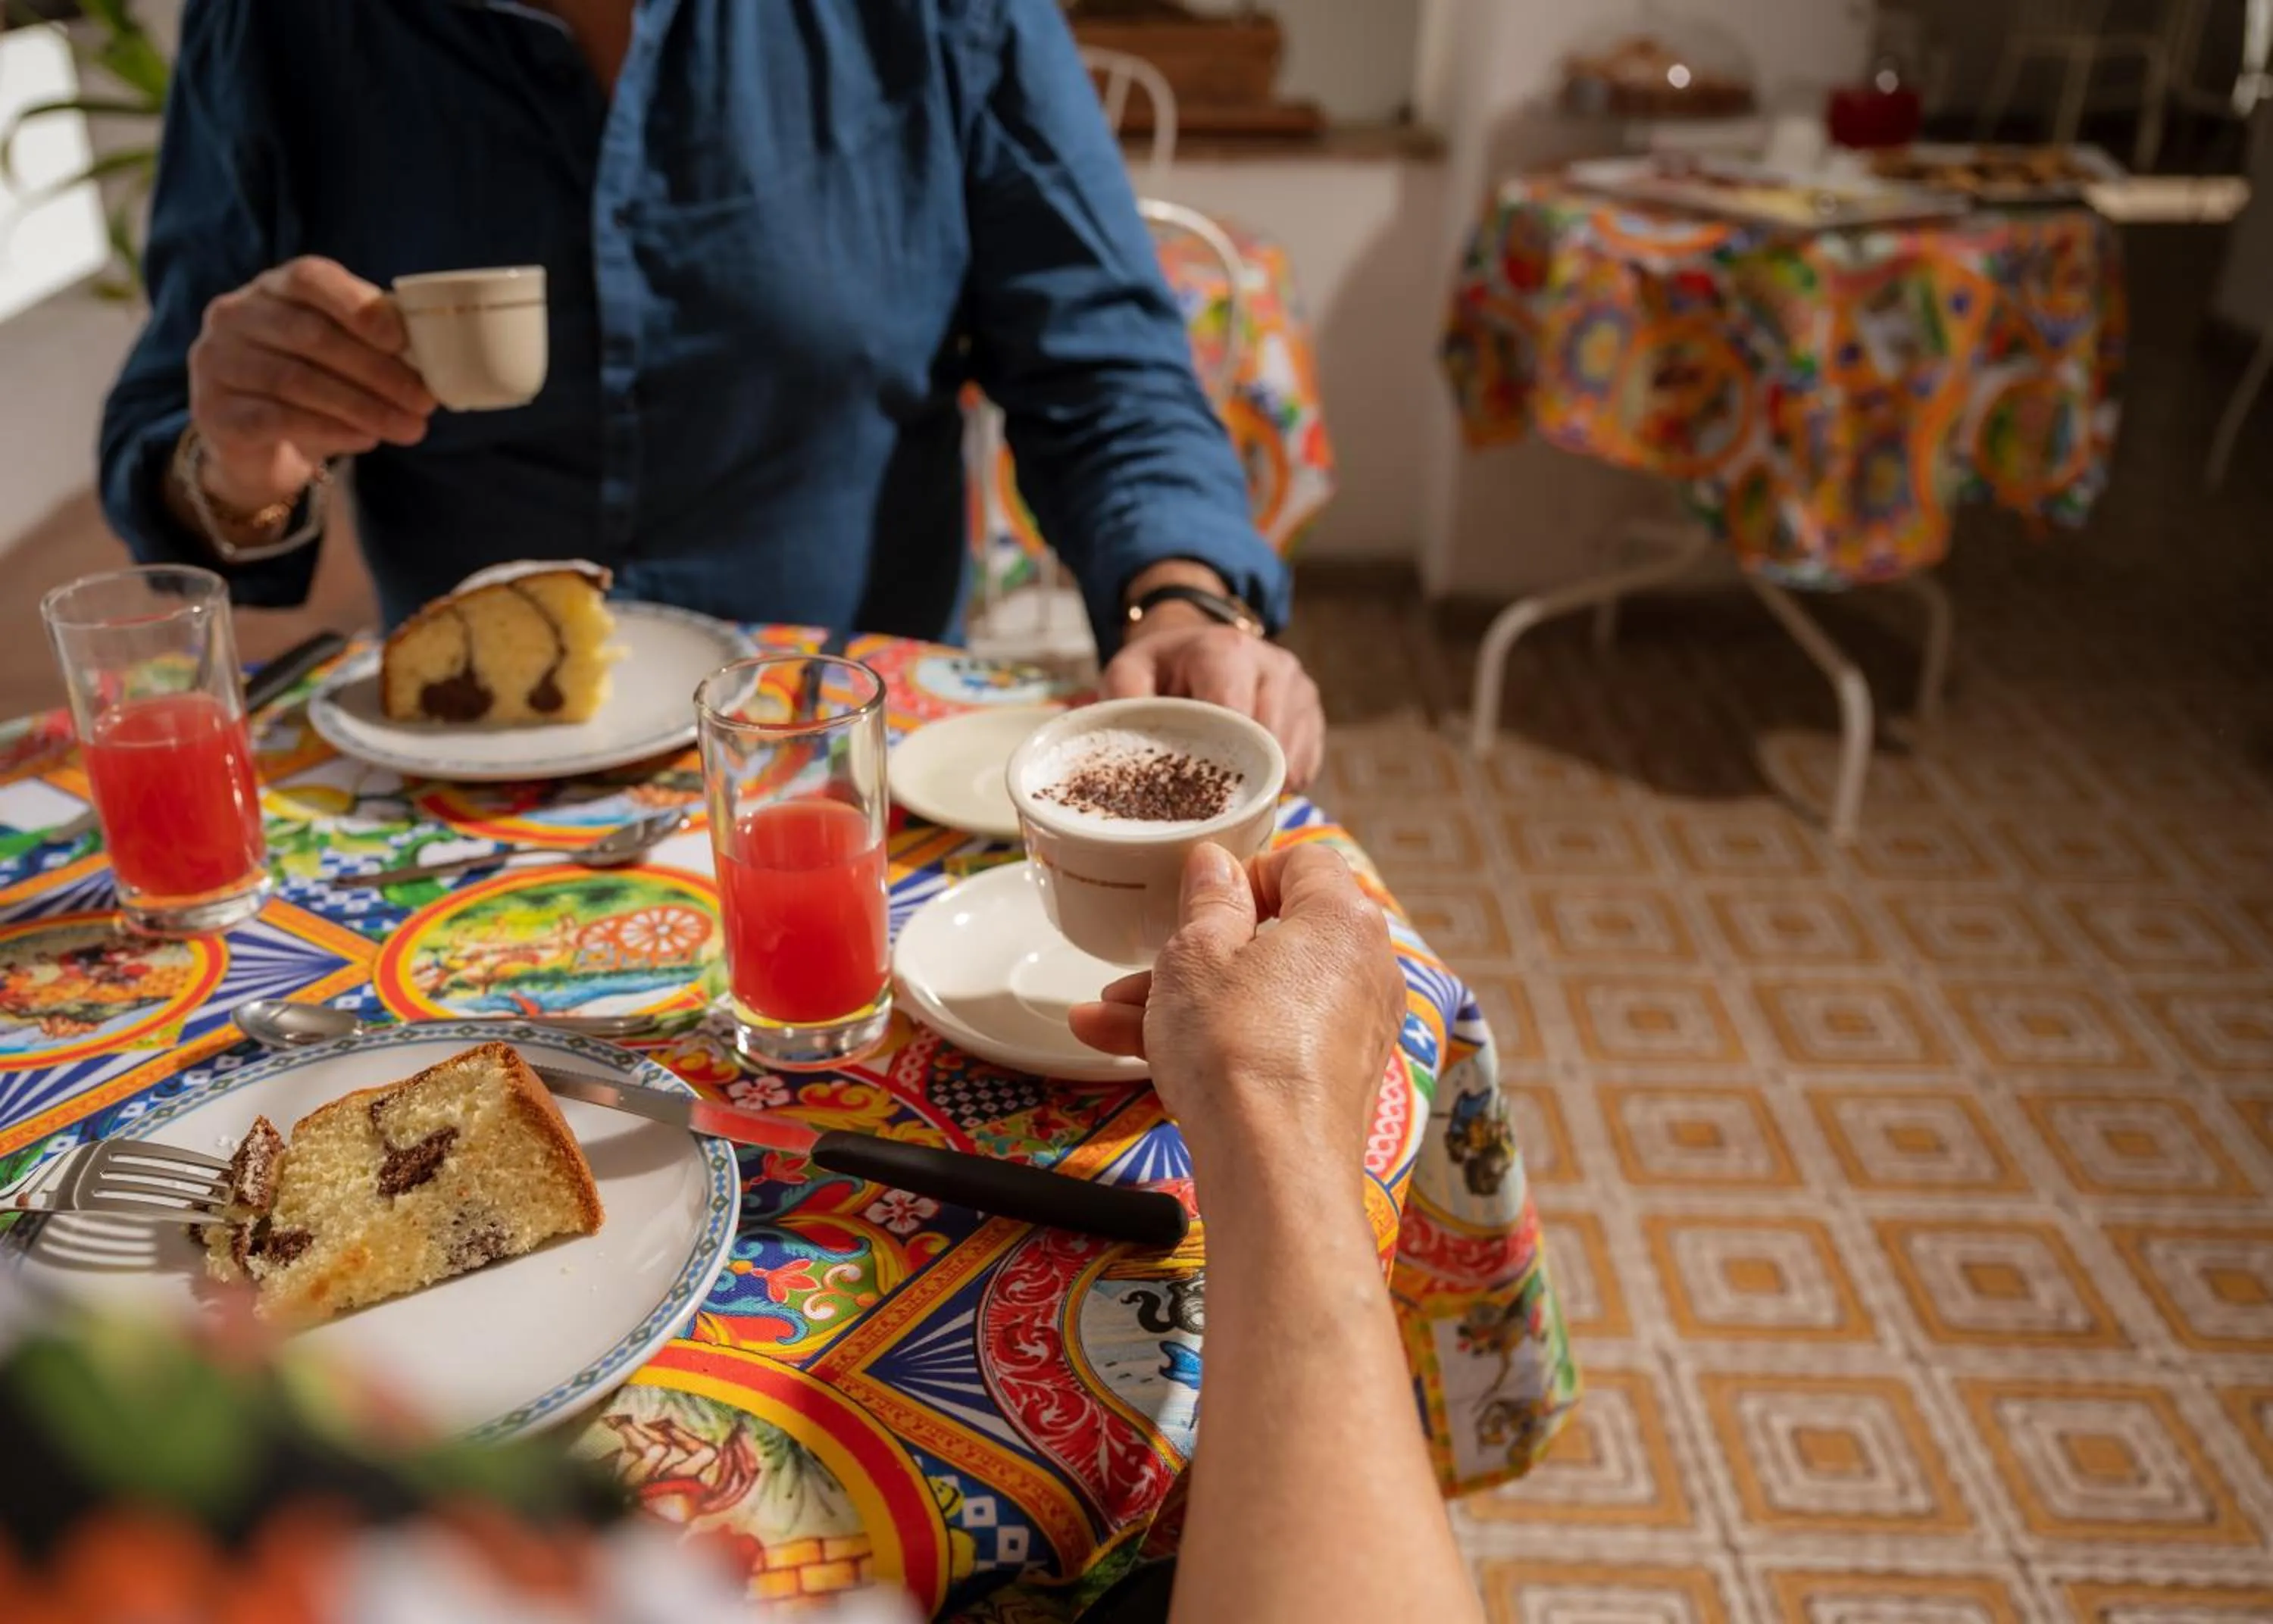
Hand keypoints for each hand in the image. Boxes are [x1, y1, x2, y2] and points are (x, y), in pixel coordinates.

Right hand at [188, 256, 434, 510]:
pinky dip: (330, 430)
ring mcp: (216, 362)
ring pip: (296, 380)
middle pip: (311, 335)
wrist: (256, 446)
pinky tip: (366, 439)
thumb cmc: (311, 388)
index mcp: (271, 288)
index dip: (356, 305)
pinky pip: (277, 419)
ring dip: (364, 407)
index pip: (309, 278)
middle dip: (377, 371)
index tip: (401, 340)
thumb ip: (372, 344)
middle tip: (424, 401)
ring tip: (409, 428)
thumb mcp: (340, 357)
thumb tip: (432, 356)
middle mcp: (235, 316)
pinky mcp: (213, 411)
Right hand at [1069, 843, 1402, 1183]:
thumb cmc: (1237, 1049)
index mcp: (1343, 917)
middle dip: (1194, 950)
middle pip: (1274, 935)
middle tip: (1142, 963)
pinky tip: (1132, 1052)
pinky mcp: (1336, 1079)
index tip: (1196, 899)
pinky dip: (1215, 1039)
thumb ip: (1207, 900)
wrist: (1273, 1168)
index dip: (1244, 872)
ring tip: (1105, 1016)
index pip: (1301, 861)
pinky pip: (1270, 1038)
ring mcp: (1355, 1029)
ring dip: (1184, 1001)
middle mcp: (1365, 968)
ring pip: (1260, 993)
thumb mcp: (1196, 955)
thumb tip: (1215, 864)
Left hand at [1102, 617, 1324, 789]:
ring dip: (1261, 784)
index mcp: (1226, 652)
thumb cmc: (1160, 668)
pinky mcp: (1313, 712)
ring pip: (1292, 760)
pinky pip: (1306, 766)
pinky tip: (1249, 778)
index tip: (1194, 791)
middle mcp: (1273, 665)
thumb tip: (1120, 750)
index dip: (1218, 760)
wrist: (1195, 645)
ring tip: (1225, 788)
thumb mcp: (1128, 674)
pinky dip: (1279, 783)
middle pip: (1269, 744)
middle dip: (1239, 779)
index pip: (1236, 718)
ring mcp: (1300, 688)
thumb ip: (1123, 705)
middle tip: (1208, 804)